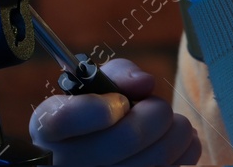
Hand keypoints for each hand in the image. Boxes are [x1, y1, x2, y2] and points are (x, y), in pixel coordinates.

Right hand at [29, 58, 201, 164]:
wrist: (94, 156)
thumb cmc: (95, 114)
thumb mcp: (95, 86)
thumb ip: (118, 75)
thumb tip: (144, 83)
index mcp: (48, 126)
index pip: (64, 118)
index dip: (100, 108)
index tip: (120, 102)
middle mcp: (64, 161)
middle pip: (122, 139)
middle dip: (155, 114)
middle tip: (159, 107)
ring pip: (150, 161)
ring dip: (176, 134)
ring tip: (176, 124)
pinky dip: (184, 154)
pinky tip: (182, 143)